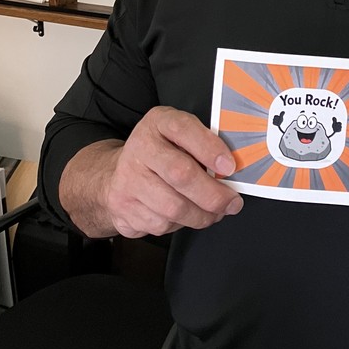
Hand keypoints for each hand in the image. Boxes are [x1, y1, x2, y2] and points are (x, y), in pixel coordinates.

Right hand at [101, 106, 242, 237]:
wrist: (116, 174)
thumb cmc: (160, 152)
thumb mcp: (179, 134)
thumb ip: (203, 143)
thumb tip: (229, 169)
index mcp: (157, 123)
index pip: (183, 129)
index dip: (209, 148)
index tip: (229, 166)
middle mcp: (140, 149)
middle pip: (181, 174)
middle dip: (213, 194)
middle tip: (232, 202)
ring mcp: (129, 181)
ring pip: (173, 207)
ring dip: (202, 215)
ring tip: (215, 212)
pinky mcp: (125, 210)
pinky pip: (162, 225)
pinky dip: (181, 224)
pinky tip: (187, 215)